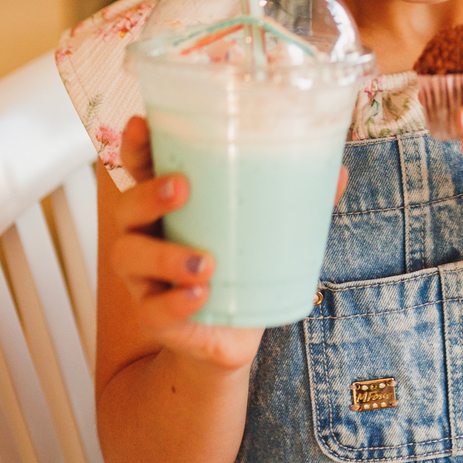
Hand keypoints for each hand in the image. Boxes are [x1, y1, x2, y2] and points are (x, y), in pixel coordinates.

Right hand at [109, 116, 347, 368]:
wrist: (229, 339)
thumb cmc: (242, 269)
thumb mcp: (266, 231)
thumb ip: (295, 202)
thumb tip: (338, 171)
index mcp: (170, 206)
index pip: (142, 168)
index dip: (136, 145)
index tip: (140, 123)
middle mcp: (147, 236)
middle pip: (125, 209)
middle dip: (148, 195)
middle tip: (181, 187)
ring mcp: (146, 279)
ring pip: (129, 258)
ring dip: (165, 256)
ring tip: (204, 262)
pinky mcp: (157, 319)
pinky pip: (152, 311)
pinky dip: (174, 303)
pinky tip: (199, 295)